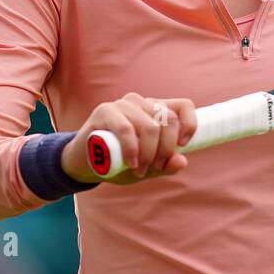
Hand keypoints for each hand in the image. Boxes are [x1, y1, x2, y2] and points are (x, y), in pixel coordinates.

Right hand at [61, 93, 197, 184]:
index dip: (190, 124)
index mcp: (156, 110)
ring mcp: (123, 104)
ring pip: (150, 126)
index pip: (184, 106)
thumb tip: (182, 161)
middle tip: (154, 168)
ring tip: (140, 170)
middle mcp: (142, 103)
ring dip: (148, 154)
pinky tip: (130, 163)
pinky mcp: (105, 111)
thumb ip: (164, 165)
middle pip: (168, 120)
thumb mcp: (146, 167)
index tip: (183, 146)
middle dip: (166, 149)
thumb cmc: (118, 162)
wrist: (83, 163)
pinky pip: (127, 129)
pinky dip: (132, 149)